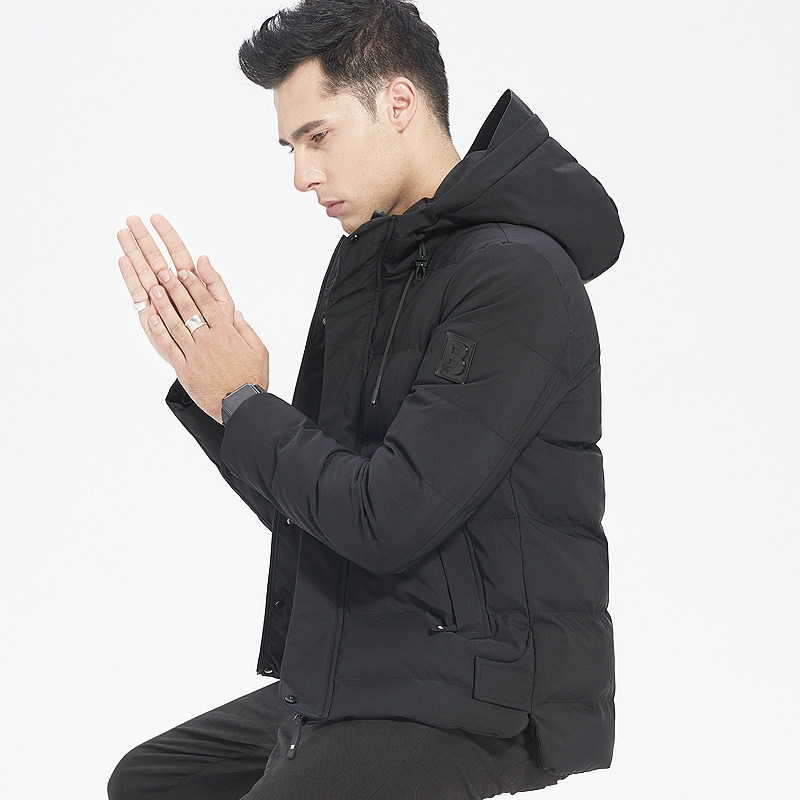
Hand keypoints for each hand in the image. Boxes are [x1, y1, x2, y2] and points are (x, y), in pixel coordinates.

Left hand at [117, 214, 269, 422]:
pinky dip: (158, 330)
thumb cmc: (251, 378)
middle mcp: (209, 339)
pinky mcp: (185, 368)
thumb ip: (244, 328)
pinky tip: (149, 316)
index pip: (208, 302)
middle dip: (175, 285)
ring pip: (176, 323)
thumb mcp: (258, 349)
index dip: (195, 283)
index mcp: (227, 332)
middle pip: (189, 307)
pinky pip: (169, 346)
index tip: (185, 268)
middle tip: (162, 267)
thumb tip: (235, 311)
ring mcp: (195, 354)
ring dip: (163, 302)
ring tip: (152, 285)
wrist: (242, 406)